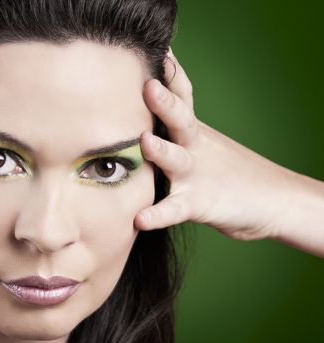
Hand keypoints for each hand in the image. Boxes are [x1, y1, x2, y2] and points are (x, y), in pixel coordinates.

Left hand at [134, 49, 298, 240]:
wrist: (272, 200)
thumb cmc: (226, 168)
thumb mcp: (202, 140)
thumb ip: (173, 125)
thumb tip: (144, 105)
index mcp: (193, 130)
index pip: (182, 96)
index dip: (171, 75)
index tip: (157, 53)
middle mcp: (194, 146)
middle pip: (181, 119)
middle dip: (166, 102)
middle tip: (149, 85)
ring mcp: (196, 174)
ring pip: (176, 160)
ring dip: (161, 151)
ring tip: (145, 142)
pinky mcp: (198, 203)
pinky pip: (174, 209)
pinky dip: (158, 214)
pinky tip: (141, 219)